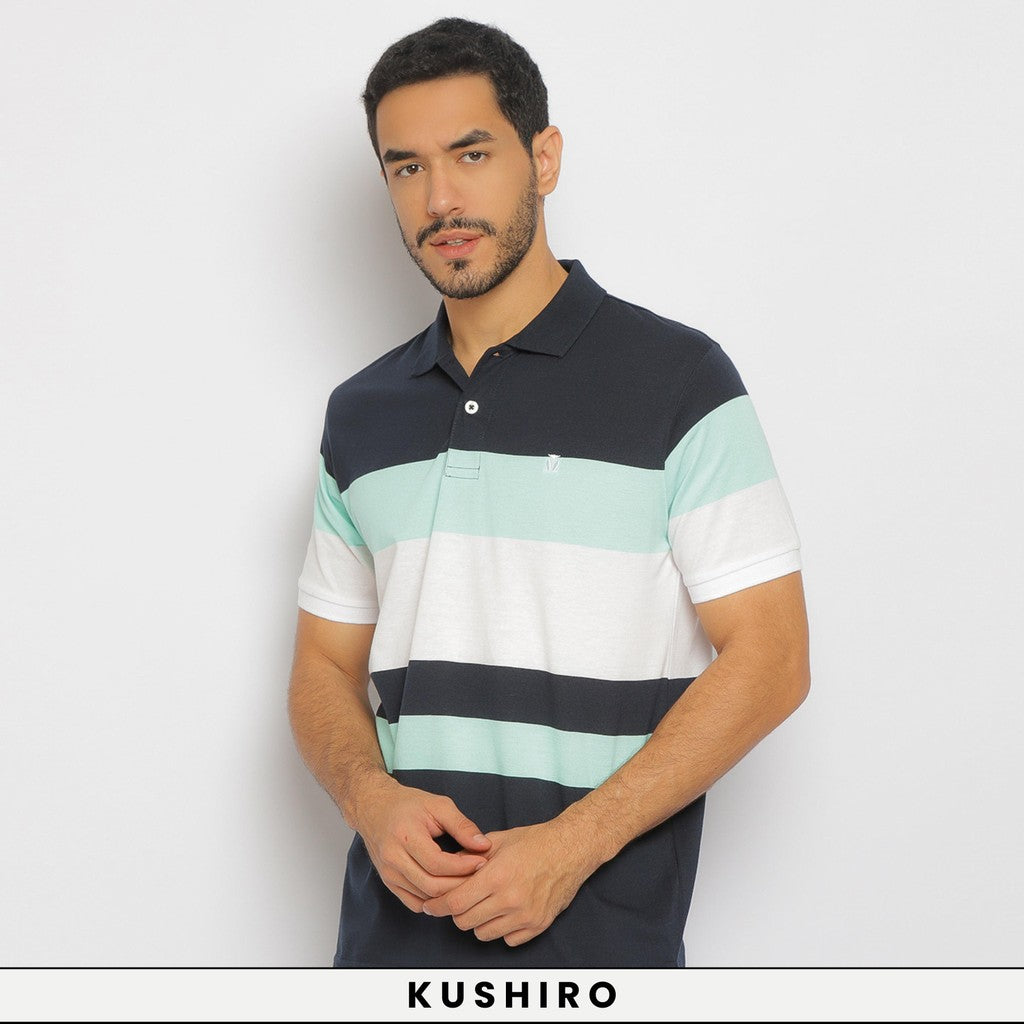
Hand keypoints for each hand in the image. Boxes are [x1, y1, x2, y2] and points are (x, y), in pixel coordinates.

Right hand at [353, 775, 491, 912]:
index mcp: (406, 836)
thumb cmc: (407, 804)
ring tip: (467, 882)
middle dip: (460, 884)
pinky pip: (414, 903)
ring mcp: (389, 874)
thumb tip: (484, 845)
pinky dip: (433, 901)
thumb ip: (462, 825)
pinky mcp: (388, 882)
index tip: (482, 861)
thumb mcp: (438, 805)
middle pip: (432, 886)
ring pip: (424, 898)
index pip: (438, 864)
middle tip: (479, 876)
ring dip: (449, 895)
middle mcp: (393, 858)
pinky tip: (447, 888)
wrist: (374, 807)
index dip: (463, 867)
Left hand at [420, 820, 595, 945]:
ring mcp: (524, 916)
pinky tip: (505, 912)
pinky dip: (501, 929)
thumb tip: (445, 866)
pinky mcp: (537, 926)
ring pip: (483, 934)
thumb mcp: (498, 840)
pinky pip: (507, 940)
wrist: (570, 849)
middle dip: (457, 912)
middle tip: (461, 901)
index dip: (438, 905)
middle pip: (465, 922)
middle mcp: (509, 899)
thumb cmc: (534, 841)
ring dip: (478, 922)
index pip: (455, 902)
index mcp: (496, 876)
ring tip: (485, 904)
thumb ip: (469, 855)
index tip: (430, 905)